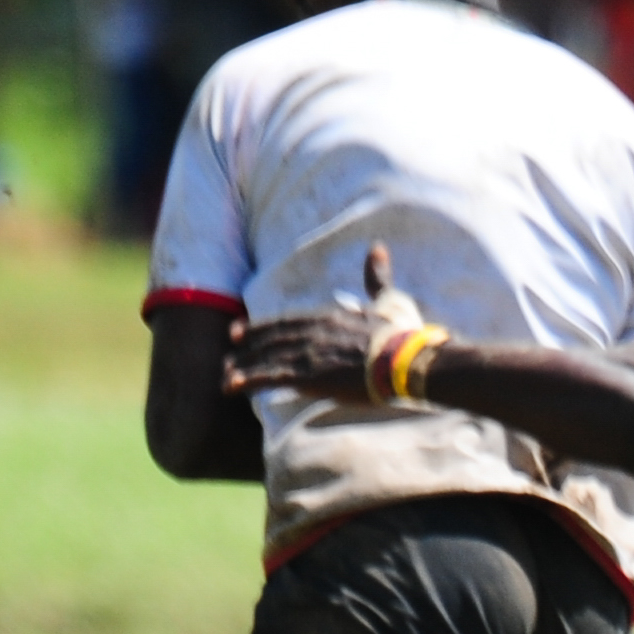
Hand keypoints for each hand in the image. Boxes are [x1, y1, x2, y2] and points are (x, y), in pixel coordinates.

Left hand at [224, 244, 431, 403]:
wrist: (407, 361)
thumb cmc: (402, 334)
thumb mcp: (387, 301)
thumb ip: (377, 278)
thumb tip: (377, 248)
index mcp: (328, 316)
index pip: (286, 320)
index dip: (261, 326)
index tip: (240, 330)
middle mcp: (312, 331)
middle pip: (271, 338)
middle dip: (248, 346)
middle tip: (230, 352)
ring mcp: (309, 353)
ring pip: (266, 357)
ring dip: (244, 366)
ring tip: (226, 377)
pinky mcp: (310, 376)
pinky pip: (273, 377)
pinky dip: (250, 379)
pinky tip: (232, 386)